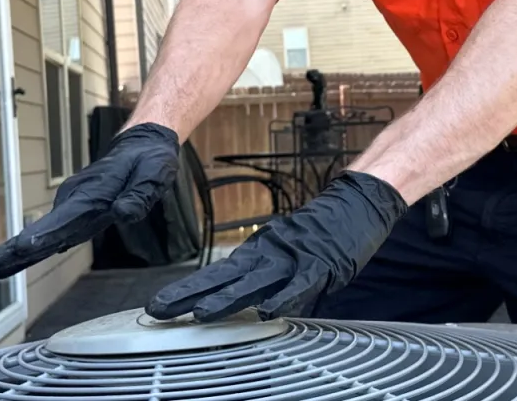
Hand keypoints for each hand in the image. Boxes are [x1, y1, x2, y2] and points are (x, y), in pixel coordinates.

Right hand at [0, 123, 178, 278]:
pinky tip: (18, 262)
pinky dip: (35, 246)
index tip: (22, 246)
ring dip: (22, 249)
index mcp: (95, 193)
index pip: (67, 217)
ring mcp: (74, 204)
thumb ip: (139, 196)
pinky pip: (54, 231)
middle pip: (47, 228)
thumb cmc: (148, 162)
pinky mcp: (76, 210)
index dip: (45, 234)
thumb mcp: (154, 175)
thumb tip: (123, 214)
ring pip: (46, 231)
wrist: (141, 146)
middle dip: (20, 247)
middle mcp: (77, 199)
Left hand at [146, 171, 406, 321]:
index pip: (216, 274)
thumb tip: (243, 295)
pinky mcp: (319, 265)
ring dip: (227, 299)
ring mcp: (292, 259)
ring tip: (201, 313)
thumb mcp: (284, 249)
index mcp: (258, 252)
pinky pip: (299, 286)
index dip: (188, 289)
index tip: (160, 304)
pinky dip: (284, 298)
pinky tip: (267, 312)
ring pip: (254, 283)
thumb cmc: (321, 230)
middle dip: (190, 295)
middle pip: (223, 278)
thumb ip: (264, 272)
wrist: (355, 203)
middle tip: (160, 308)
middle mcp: (268, 255)